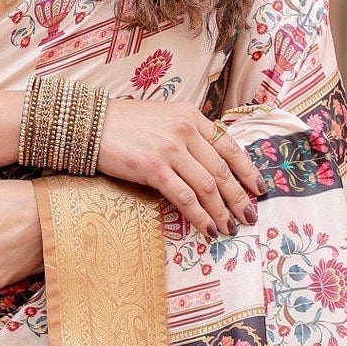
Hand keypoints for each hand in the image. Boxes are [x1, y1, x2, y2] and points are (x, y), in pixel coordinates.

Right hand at [97, 99, 261, 234]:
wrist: (87, 123)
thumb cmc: (122, 124)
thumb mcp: (162, 119)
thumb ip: (185, 134)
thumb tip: (206, 162)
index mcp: (191, 116)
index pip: (228, 146)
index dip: (247, 170)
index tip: (258, 189)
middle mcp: (185, 130)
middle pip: (222, 169)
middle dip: (239, 197)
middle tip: (250, 216)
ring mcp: (170, 149)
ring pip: (207, 186)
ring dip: (222, 211)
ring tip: (231, 227)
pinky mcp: (153, 169)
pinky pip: (185, 198)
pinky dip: (200, 217)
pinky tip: (209, 229)